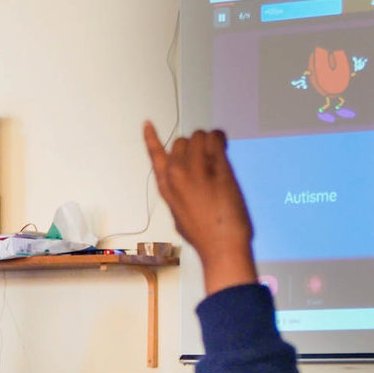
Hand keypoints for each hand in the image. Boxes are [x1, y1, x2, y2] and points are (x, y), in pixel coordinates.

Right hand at [143, 121, 255, 295]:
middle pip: (181, 142)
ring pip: (198, 136)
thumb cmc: (204, 237)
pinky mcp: (217, 167)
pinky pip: (215, 139)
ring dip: (210, 142)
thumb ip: (179, 196)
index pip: (155, 155)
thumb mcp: (180, 216)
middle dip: (195, 147)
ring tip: (219, 159)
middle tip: (209, 162)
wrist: (222, 248)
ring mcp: (196, 169)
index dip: (151, 138)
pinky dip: (220, 139)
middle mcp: (176, 174)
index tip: (148, 125)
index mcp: (166, 187)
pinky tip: (224, 147)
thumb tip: (187, 186)